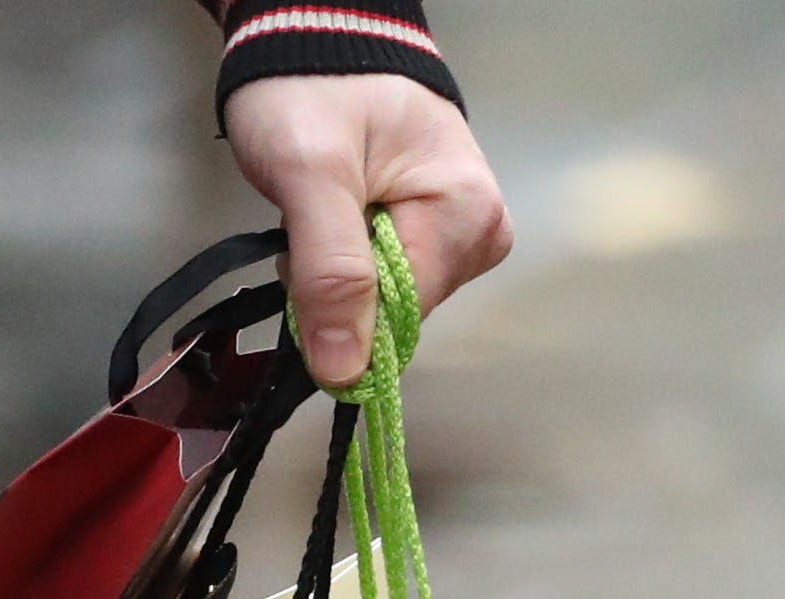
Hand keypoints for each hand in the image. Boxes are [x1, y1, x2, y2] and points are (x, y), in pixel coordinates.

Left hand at [226, 74, 511, 389]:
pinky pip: (382, 279)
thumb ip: (331, 272)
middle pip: (394, 314)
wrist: (317, 42)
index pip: (401, 317)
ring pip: (382, 302)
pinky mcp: (432, 231)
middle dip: (336, 288)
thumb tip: (346, 370)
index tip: (304, 260)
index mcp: (469, 215)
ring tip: (322, 210)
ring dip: (335, 275)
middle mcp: (479, 230)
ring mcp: (459, 232)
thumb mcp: (311, 177)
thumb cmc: (317, 93)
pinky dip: (344, 263)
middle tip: (310, 222)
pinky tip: (336, 218)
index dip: (339, 311)